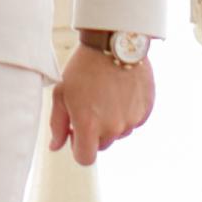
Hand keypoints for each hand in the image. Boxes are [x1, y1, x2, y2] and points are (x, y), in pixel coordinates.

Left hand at [49, 42, 152, 165]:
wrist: (114, 42)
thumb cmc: (82, 68)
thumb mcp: (62, 94)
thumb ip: (58, 125)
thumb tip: (56, 147)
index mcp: (89, 126)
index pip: (85, 158)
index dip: (78, 148)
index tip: (75, 132)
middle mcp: (113, 128)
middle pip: (102, 145)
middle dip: (94, 132)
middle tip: (89, 106)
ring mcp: (132, 119)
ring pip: (119, 132)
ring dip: (112, 122)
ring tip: (105, 95)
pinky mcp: (146, 109)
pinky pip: (134, 120)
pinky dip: (127, 112)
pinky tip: (119, 92)